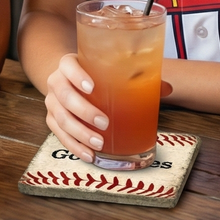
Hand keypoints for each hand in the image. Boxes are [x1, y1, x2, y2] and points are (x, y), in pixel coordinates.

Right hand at [44, 53, 171, 162]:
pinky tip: (89, 155)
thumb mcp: (109, 70)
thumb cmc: (94, 75)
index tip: (92, 86)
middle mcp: (56, 82)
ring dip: (80, 133)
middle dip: (83, 111)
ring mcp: (52, 102)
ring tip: (99, 144)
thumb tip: (166, 88)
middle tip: (104, 122)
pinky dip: (75, 146)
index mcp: (69, 64)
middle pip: (64, 96)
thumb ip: (135, 77)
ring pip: (61, 119)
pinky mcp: (52, 120)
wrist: (69, 81)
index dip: (77, 76)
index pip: (67, 66)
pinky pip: (59, 135)